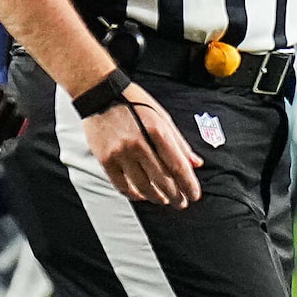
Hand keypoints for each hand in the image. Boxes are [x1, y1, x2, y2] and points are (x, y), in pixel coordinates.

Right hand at [84, 85, 203, 206]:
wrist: (100, 93)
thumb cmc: (134, 102)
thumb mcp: (162, 117)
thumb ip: (180, 143)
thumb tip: (196, 163)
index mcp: (157, 131)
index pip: (178, 166)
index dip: (188, 184)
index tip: (194, 196)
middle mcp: (139, 144)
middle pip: (162, 179)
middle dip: (175, 195)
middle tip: (182, 203)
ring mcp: (120, 152)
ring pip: (142, 185)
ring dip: (156, 197)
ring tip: (164, 201)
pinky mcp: (105, 158)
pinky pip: (121, 184)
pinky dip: (133, 193)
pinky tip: (142, 196)